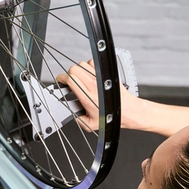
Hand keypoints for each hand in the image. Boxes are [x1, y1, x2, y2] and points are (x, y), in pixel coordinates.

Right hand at [57, 60, 188, 136]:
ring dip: (78, 70)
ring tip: (79, 79)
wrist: (128, 112)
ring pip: (82, 64)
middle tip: (70, 82)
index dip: (62, 79)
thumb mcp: (89, 124)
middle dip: (69, 74)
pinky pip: (92, 64)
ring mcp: (100, 78)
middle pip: (74, 69)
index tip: (60, 82)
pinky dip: (89, 67)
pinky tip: (89, 75)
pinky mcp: (106, 75)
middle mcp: (93, 84)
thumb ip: (77, 119)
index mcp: (87, 96)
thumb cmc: (112, 117)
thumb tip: (70, 113)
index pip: (70, 79)